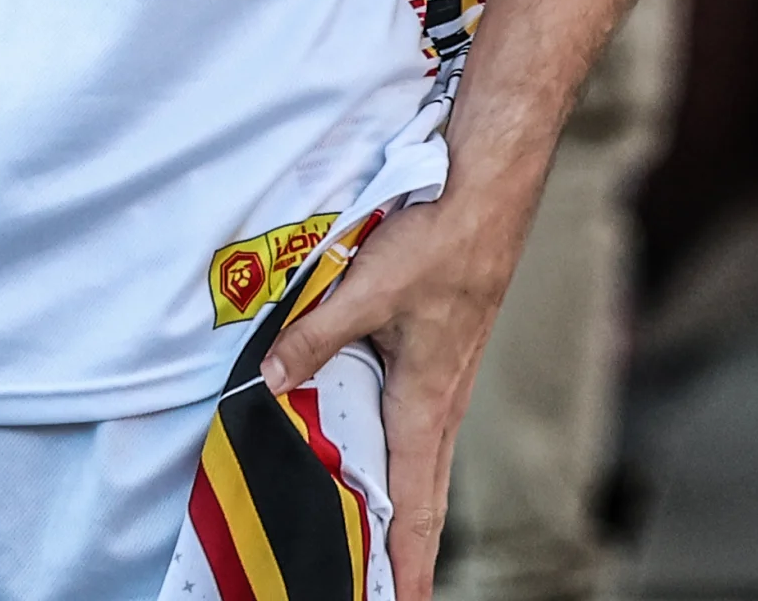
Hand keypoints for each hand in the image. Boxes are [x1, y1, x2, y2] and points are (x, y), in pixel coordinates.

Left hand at [256, 190, 524, 600]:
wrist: (488, 197)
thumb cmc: (439, 242)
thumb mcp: (367, 288)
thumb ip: (315, 336)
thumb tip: (269, 380)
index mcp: (427, 402)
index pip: (417, 504)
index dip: (408, 562)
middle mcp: (442, 404)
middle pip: (426, 500)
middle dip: (410, 556)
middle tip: (395, 597)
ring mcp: (446, 385)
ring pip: (424, 467)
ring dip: (408, 514)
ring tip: (387, 555)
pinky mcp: (441, 361)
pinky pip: (422, 433)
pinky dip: (407, 468)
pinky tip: (387, 464)